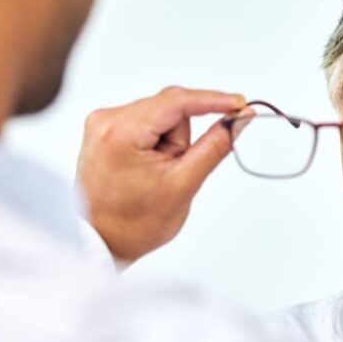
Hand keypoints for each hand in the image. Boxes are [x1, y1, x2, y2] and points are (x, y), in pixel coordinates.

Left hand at [76, 86, 245, 262]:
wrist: (103, 241)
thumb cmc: (135, 222)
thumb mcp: (184, 183)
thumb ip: (216, 145)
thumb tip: (239, 118)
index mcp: (121, 131)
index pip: (177, 101)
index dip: (213, 100)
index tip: (240, 104)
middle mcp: (106, 119)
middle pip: (169, 109)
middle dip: (182, 138)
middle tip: (175, 169)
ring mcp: (102, 123)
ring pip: (160, 115)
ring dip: (169, 141)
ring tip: (157, 173)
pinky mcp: (104, 129)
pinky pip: (146, 122)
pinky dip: (157, 141)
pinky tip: (148, 166)